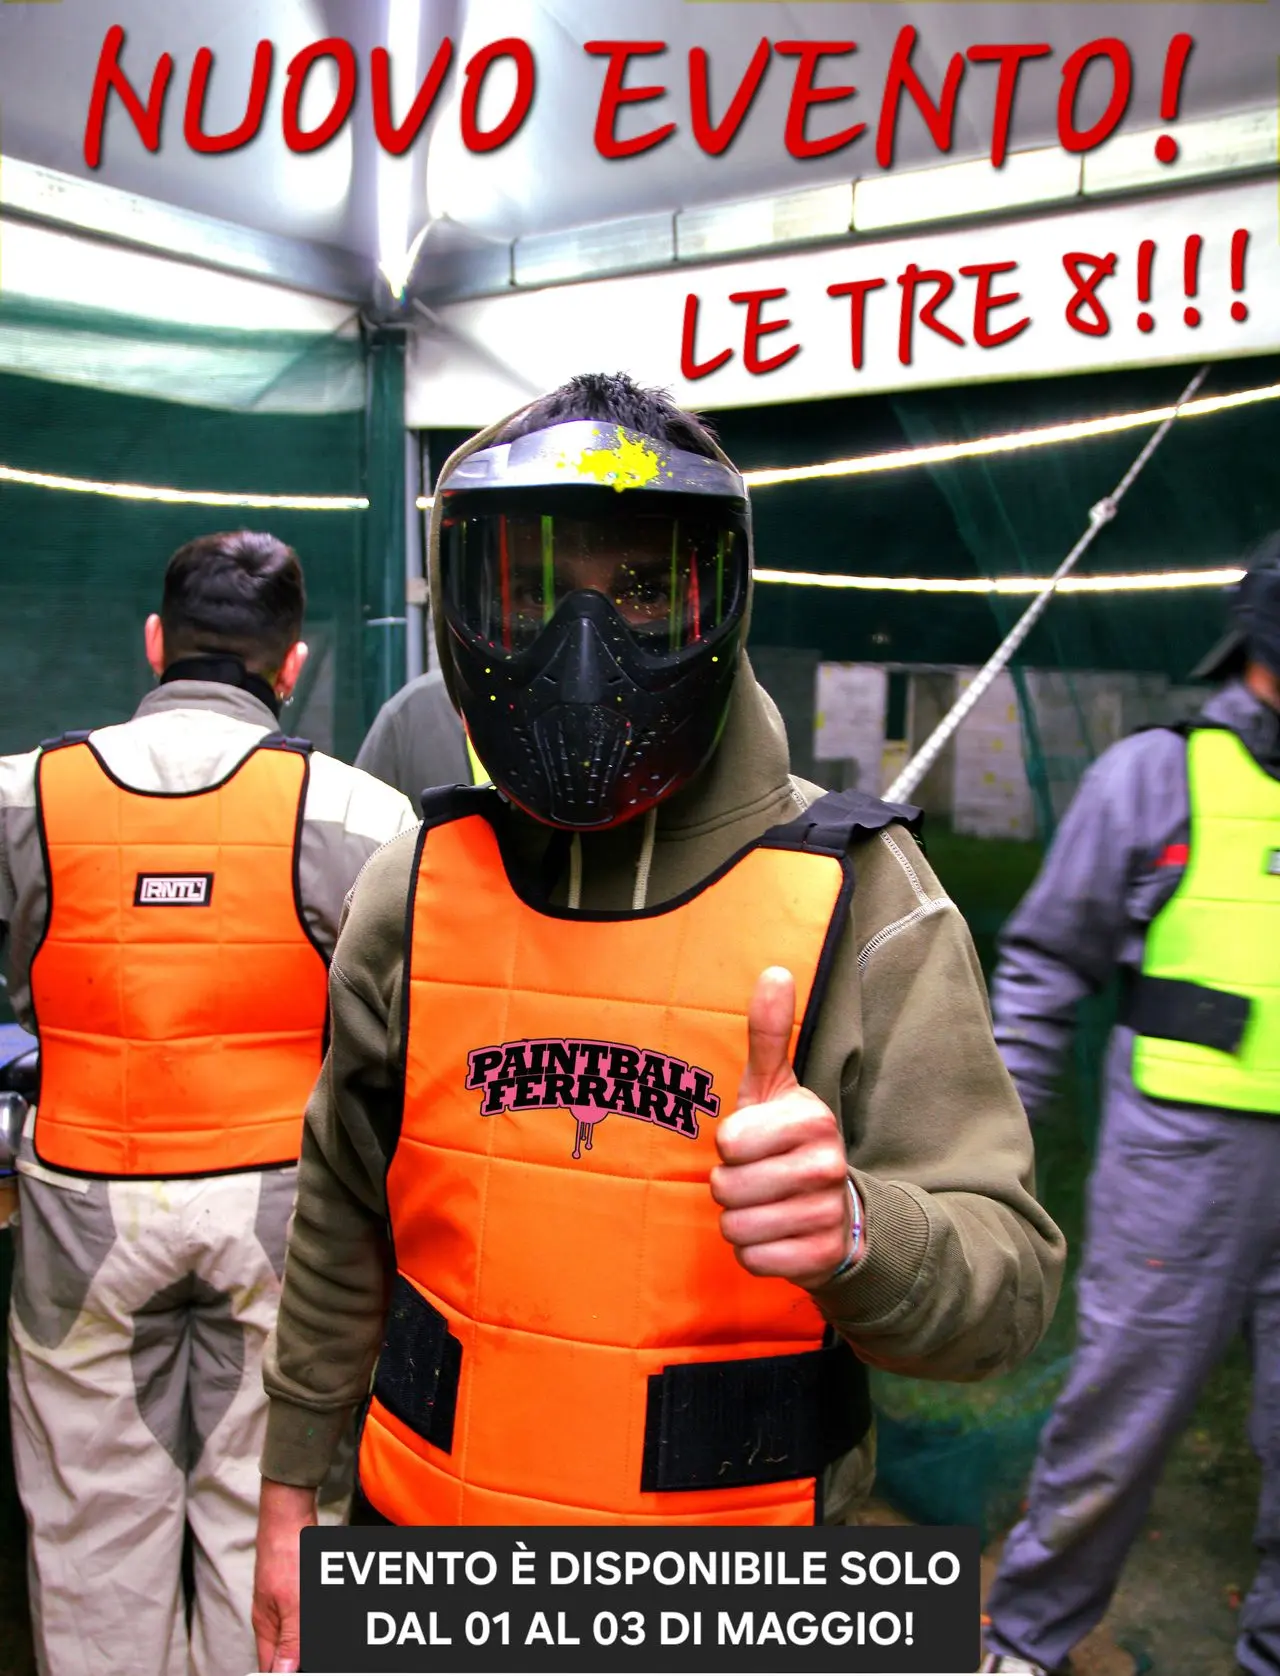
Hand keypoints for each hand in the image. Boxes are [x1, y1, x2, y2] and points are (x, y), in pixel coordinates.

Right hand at [252, 1479, 317, 1672]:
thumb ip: (290, 1640)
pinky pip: (304, 1612)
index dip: (286, 1671)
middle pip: (288, 1649)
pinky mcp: (296, 1588)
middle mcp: (273, 1618)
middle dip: (301, 1652)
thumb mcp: (293, 1604)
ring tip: (312, 1621)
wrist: (289, 1517)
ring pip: (299, 1630)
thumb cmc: (286, 1556)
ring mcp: (284, 1602)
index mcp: (267, 1626)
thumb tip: (282, 1672)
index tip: (303, 1669)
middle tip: (316, 1644)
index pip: (271, 1666)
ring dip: (306, 1634)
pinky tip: (314, 1601)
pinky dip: (309, 1614)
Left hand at [710, 966, 856, 1289]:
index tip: (753, 1142)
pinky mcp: (821, 1259)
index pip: (729, 1142)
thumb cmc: (786, 1142)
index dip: (729, 1146)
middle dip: (729, 1187)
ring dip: (739, 1220)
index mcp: (813, 1118)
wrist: (835, 1210)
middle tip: (756, 1178)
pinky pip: (752, 1260)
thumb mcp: (774, 1087)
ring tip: (765, 1206)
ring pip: (735, 1227)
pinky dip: (754, 1252)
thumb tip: (775, 971)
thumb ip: (769, 1033)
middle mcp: (828, 1165)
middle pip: (726, 1188)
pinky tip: (776, 1235)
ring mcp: (827, 1214)